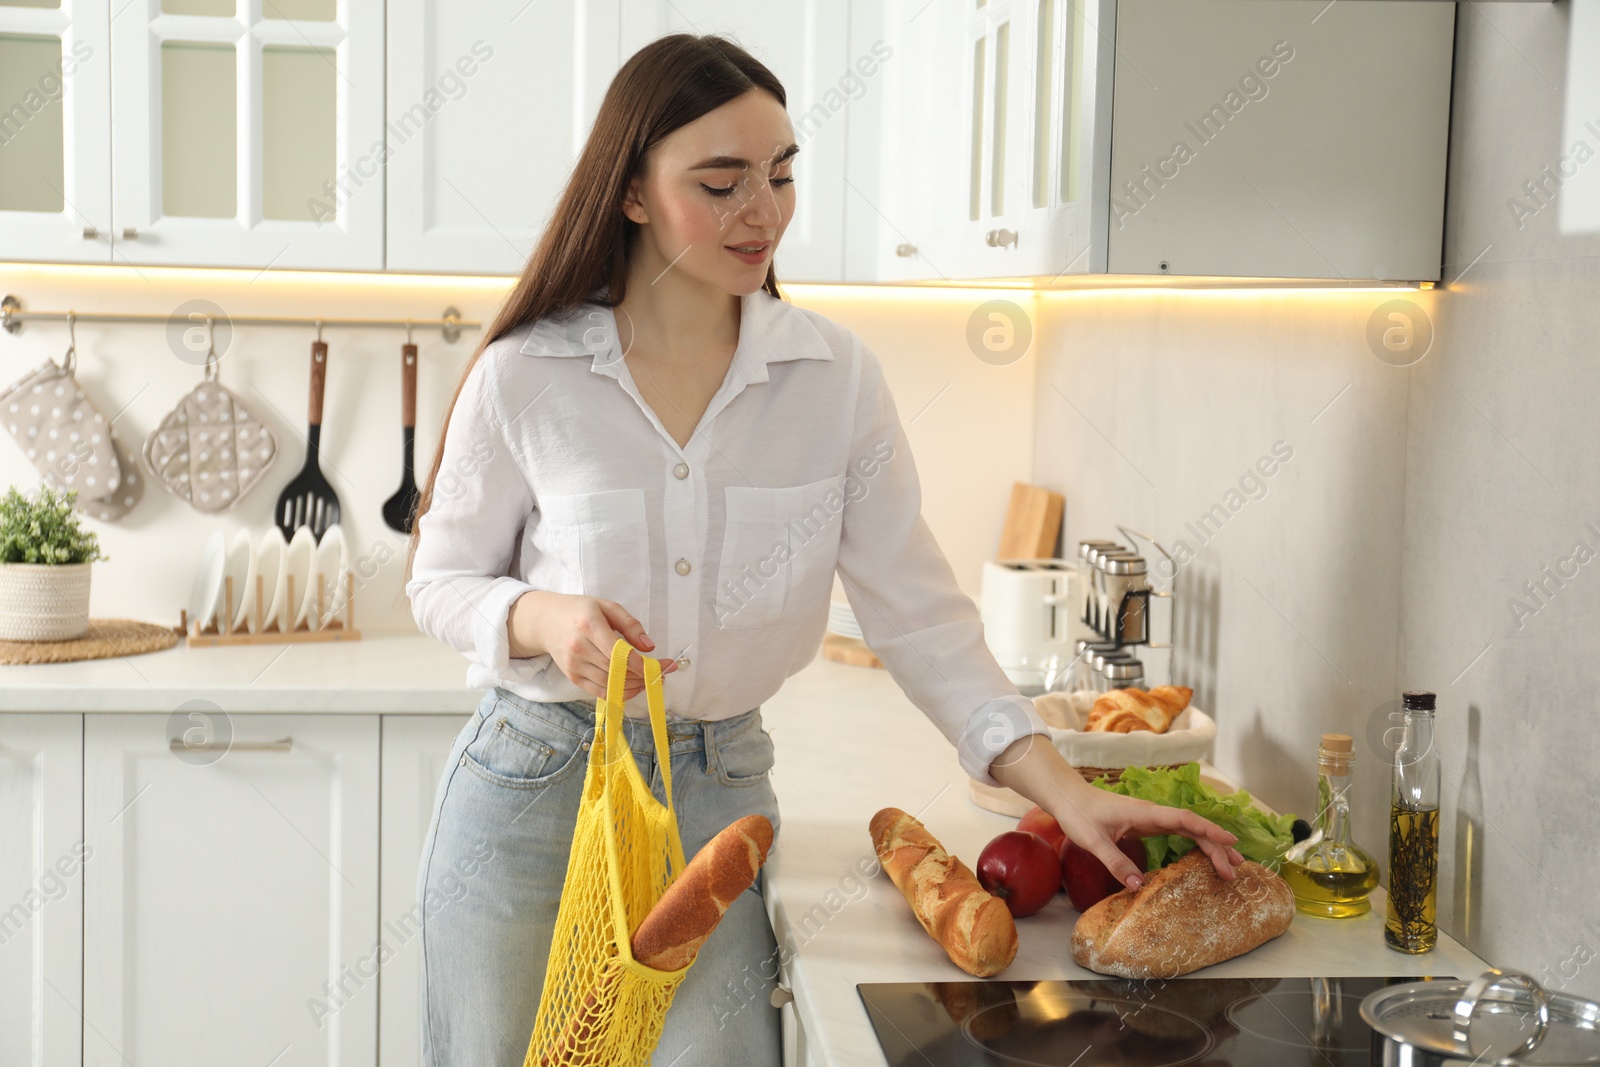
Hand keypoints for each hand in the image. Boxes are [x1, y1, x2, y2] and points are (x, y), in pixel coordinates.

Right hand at [507, 591, 676, 699]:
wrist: (545, 621)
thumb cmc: (580, 610)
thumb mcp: (607, 606)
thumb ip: (630, 624)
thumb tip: (650, 646)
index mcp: (589, 624)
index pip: (619, 652)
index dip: (642, 664)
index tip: (663, 665)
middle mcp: (579, 647)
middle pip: (616, 670)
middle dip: (643, 676)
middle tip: (662, 674)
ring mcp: (574, 664)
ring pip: (610, 684)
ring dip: (634, 686)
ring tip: (650, 680)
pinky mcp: (572, 676)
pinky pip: (599, 691)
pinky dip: (619, 693)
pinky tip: (633, 687)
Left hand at [1050, 782, 1245, 890]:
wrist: (1068, 797)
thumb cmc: (1078, 814)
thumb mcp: (1093, 841)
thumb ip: (1115, 862)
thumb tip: (1139, 885)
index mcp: (1144, 813)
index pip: (1183, 819)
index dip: (1208, 830)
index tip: (1230, 842)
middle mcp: (1152, 813)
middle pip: (1193, 827)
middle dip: (1216, 847)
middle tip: (1234, 870)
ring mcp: (1151, 818)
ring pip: (1188, 829)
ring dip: (1210, 845)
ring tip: (1231, 864)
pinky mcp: (1146, 824)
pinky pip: (1178, 832)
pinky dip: (1195, 843)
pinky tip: (1204, 855)